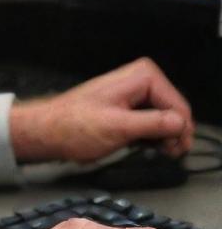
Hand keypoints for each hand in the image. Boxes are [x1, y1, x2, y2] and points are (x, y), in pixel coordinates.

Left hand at [9, 57, 192, 163]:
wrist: (49, 130)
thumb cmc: (74, 126)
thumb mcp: (118, 127)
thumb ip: (152, 124)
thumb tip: (180, 123)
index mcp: (141, 76)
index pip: (178, 105)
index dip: (179, 130)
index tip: (172, 149)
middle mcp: (139, 80)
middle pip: (175, 111)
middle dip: (172, 134)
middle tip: (164, 152)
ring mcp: (134, 94)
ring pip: (166, 118)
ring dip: (163, 137)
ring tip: (152, 150)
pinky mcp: (128, 108)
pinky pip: (153, 122)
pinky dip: (152, 137)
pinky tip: (144, 146)